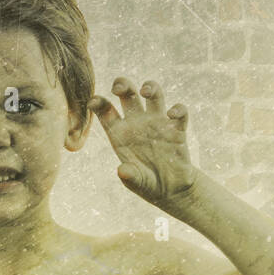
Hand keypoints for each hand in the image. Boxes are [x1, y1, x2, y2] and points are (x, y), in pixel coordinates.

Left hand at [90, 78, 198, 205]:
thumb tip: (122, 171)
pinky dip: (178, 109)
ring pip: (153, 94)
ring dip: (150, 87)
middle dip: (122, 84)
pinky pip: (180, 112)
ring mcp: (158, 123)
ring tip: (146, 91)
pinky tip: (173, 114)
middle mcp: (137, 123)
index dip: (98, 102)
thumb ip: (130, 176)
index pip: (105, 110)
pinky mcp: (177, 130)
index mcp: (120, 132)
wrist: (171, 190)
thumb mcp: (137, 183)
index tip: (93, 102)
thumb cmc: (147, 184)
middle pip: (128, 93)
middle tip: (118, 88)